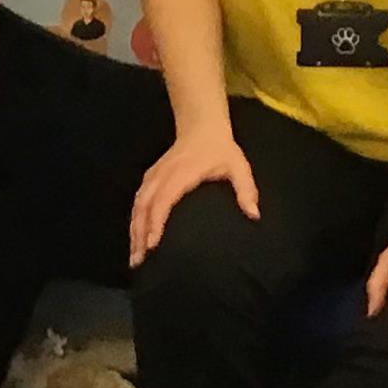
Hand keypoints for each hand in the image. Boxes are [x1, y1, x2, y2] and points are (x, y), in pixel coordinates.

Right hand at [130, 129, 258, 268]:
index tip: (153, 244)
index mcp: (182, 173)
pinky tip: (135, 238)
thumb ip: (246, 189)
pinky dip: (134, 220)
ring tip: (134, 257)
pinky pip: (138, 201)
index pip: (164, 199)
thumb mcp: (237, 166)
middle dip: (139, 234)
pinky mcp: (151, 178)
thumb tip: (253, 214)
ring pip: (138, 205)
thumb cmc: (219, 149)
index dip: (156, 222)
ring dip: (134, 231)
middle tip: (139, 261)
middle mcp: (163, 175)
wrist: (201, 126)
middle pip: (144, 206)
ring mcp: (154, 175)